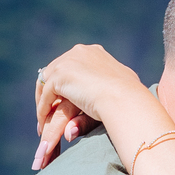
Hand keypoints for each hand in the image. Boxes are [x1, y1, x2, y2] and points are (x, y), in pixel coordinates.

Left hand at [31, 45, 141, 170]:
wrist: (125, 99)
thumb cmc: (130, 96)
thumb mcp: (121, 84)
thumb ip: (110, 82)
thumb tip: (111, 89)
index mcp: (93, 52)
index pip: (70, 65)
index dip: (65, 84)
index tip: (62, 101)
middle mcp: (79, 52)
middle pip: (54, 71)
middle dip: (50, 91)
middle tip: (48, 110)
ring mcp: (68, 61)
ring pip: (46, 82)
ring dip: (44, 101)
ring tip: (43, 120)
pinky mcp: (60, 75)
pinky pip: (46, 95)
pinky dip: (43, 109)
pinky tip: (44, 123)